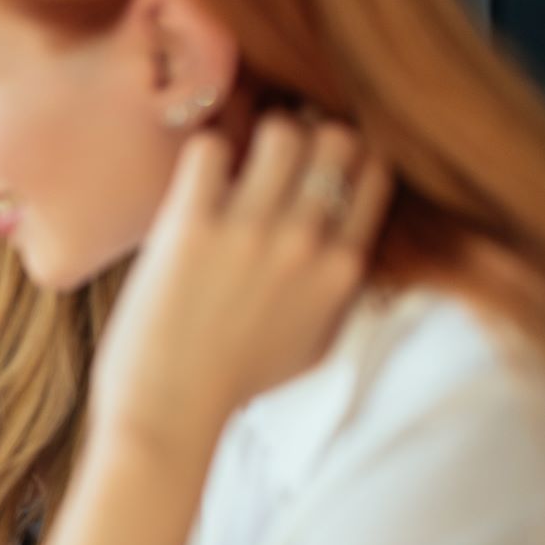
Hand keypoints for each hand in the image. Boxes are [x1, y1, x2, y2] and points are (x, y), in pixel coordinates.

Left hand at [93, 113, 390, 454]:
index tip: (314, 166)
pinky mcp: (191, 227)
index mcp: (342, 269)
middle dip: (307, 136)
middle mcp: (306, 242)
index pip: (375, 173)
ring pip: (281, 131)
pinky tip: (193, 182)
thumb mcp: (314, 344)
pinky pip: (209, 149)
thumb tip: (344, 252)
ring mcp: (250, 231)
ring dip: (256, 135)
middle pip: (335, 139)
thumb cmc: (234, 383)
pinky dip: (203, 152)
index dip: (345, 157)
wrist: (170, 412)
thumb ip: (337, 292)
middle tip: (271, 156)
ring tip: (233, 164)